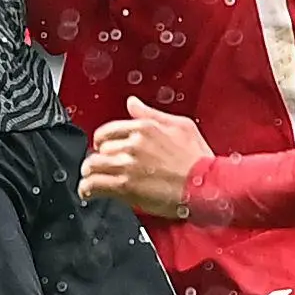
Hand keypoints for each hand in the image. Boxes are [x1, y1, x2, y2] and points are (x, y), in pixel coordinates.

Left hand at [79, 99, 213, 218]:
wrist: (206, 185)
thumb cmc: (199, 159)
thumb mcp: (181, 126)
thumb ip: (151, 113)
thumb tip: (132, 103)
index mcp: (145, 127)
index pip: (108, 130)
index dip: (102, 141)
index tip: (101, 147)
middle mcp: (133, 144)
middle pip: (100, 149)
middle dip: (98, 158)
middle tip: (99, 167)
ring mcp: (128, 165)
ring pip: (93, 165)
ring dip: (89, 173)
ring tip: (89, 179)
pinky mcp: (126, 186)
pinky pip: (95, 185)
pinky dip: (88, 189)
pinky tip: (88, 191)